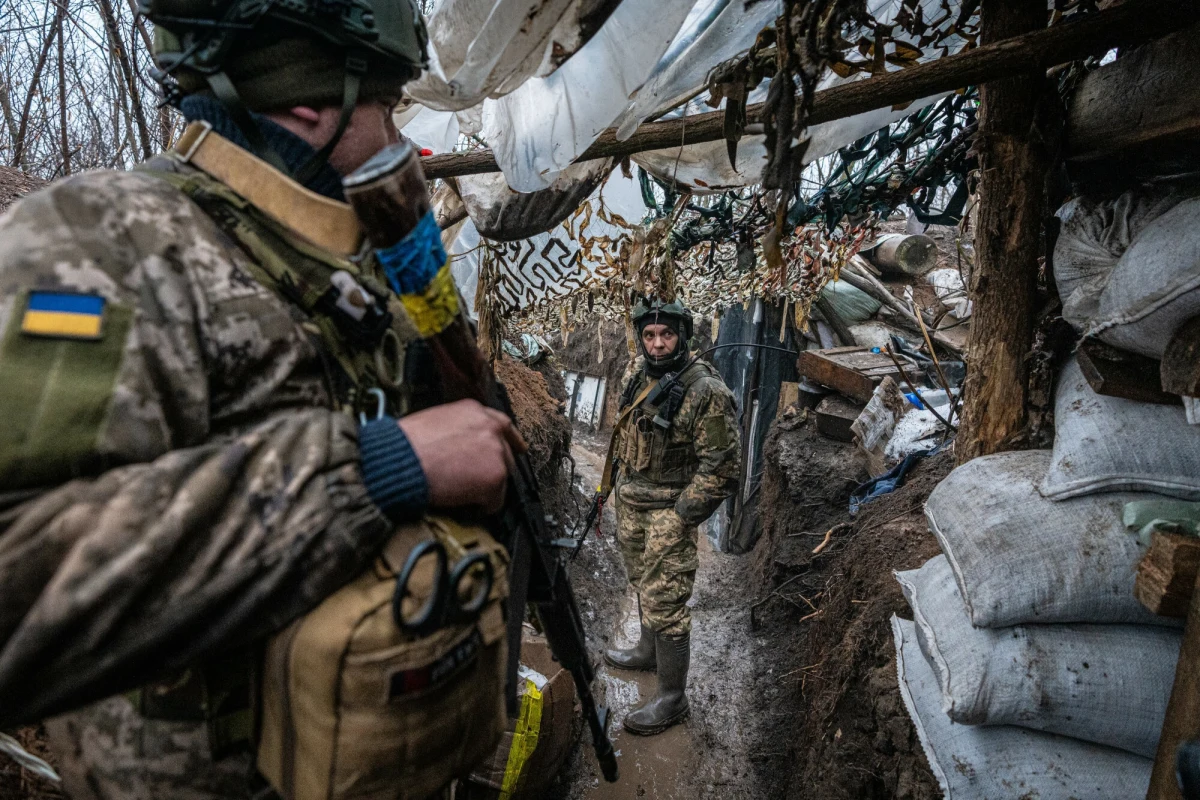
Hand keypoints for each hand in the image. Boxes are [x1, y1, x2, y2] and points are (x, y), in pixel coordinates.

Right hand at [398, 399, 526, 513]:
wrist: (400, 462)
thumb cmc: (404, 445)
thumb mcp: (433, 422)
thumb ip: (456, 429)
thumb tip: (460, 446)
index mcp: (473, 410)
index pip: (502, 424)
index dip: (509, 440)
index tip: (516, 449)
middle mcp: (490, 427)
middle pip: (506, 453)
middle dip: (494, 468)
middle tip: (477, 481)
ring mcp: (496, 452)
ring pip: (502, 478)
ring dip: (486, 488)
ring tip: (461, 493)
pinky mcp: (496, 477)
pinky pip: (495, 501)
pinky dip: (481, 507)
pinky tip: (463, 504)